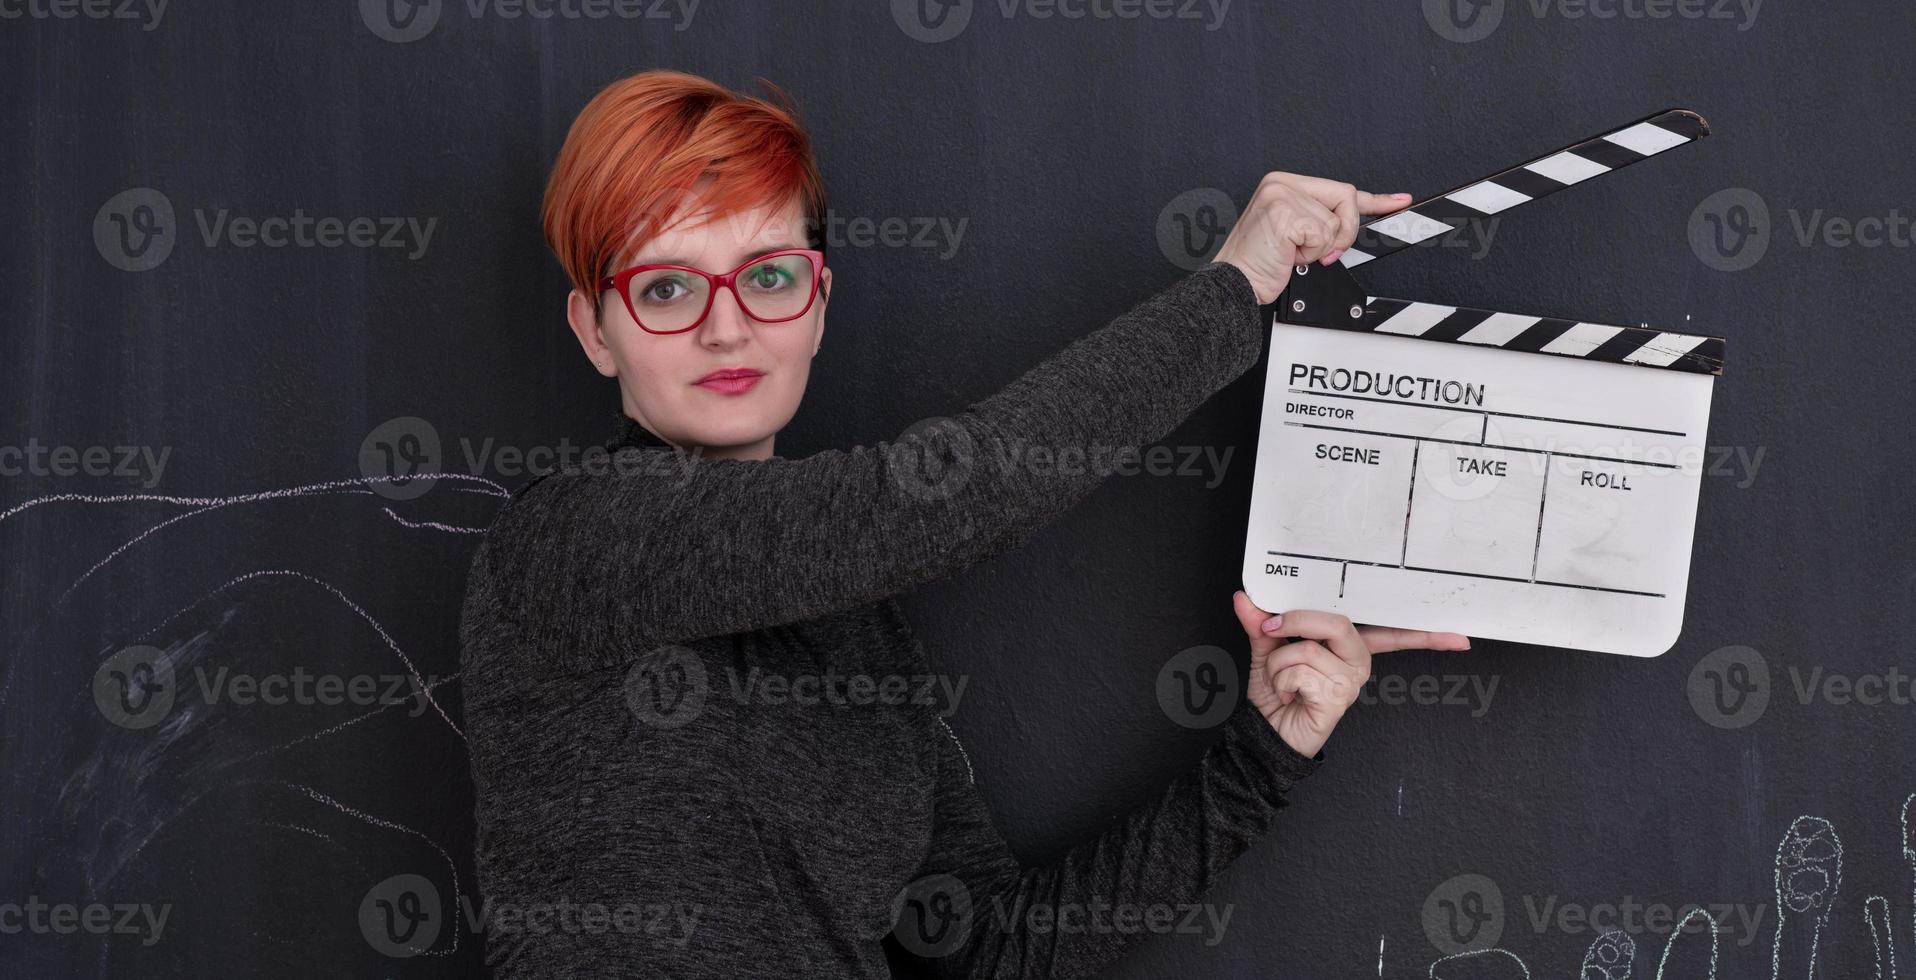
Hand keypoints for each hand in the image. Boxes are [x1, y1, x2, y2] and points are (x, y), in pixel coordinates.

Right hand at [1211, 174, 1413, 304]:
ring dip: (1320, 248)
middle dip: (1343, 232)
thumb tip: (1353, 223)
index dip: (1373, 199)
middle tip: (1320, 251)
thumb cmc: (1258, 263)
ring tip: (1292, 252)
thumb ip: (1321, 222)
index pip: (1338, 189)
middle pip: (1346, 198)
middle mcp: (1282, 184)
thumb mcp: (1295, 235)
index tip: (1398, 201)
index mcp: (1284, 184)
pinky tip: (1289, 254)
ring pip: (1335, 222)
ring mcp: (1282, 196)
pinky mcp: (1285, 214)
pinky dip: (1312, 253)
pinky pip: (1324, 235)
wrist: (1234, 283)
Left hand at [1230, 591, 1469, 757]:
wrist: (1264, 734)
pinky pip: (1303, 671)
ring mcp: (1350, 682)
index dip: (1425, 633)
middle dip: (1297, 619)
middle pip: (1338, 622)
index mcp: (1347, 646)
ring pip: (1309, 647)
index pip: (1391, 633)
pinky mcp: (1338, 699)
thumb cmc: (1275, 692)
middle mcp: (1357, 662)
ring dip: (1279, 663)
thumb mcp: (1266, 648)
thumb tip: (1243, 596)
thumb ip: (1261, 621)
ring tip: (1283, 681)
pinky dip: (1281, 681)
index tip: (1461, 637)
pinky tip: (1288, 697)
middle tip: (1271, 628)